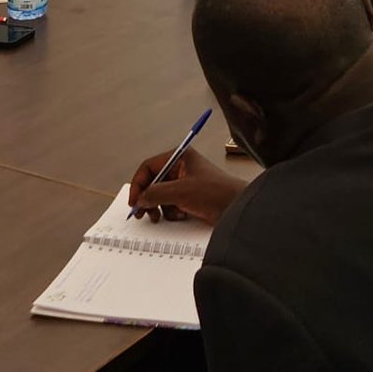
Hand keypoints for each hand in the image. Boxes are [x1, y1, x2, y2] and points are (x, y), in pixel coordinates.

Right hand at [128, 148, 245, 225]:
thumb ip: (156, 193)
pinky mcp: (191, 197)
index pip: (149, 166)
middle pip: (153, 181)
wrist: (238, 208)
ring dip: (159, 207)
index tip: (134, 201)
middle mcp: (182, 167)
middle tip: (142, 213)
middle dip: (148, 198)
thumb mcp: (181, 191)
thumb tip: (140, 198)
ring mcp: (186, 182)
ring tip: (161, 216)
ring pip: (161, 194)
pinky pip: (171, 203)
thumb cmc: (216, 192)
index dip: (139, 183)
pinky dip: (171, 211)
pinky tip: (180, 215)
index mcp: (180, 156)